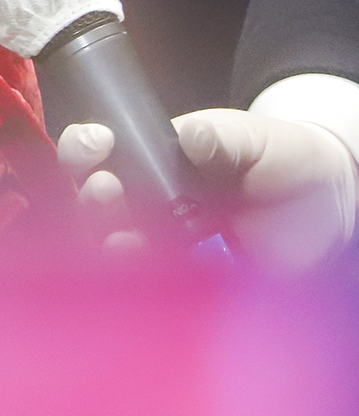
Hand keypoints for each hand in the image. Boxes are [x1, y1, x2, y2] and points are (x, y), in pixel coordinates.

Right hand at [57, 109, 357, 270]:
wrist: (330, 203)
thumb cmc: (286, 156)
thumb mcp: (256, 137)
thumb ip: (222, 136)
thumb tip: (187, 136)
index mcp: (155, 155)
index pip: (99, 149)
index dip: (85, 147)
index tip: (98, 146)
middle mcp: (150, 195)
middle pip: (97, 199)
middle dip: (92, 197)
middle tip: (109, 192)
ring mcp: (166, 235)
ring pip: (117, 241)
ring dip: (110, 240)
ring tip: (125, 240)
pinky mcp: (189, 273)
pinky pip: (155, 279)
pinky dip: (147, 276)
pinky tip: (155, 269)